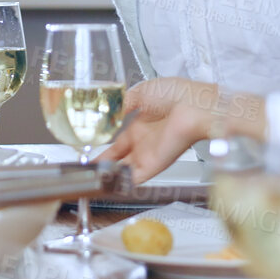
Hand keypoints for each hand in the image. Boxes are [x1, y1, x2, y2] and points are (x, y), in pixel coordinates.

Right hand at [95, 77, 219, 181]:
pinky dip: (120, 184)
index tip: (89, 154)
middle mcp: (144, 142)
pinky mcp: (153, 165)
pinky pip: (134, 179)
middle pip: (118, 160)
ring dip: (107, 176)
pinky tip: (104, 186)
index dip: (103, 149)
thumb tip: (109, 109)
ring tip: (88, 181)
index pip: (118, 143)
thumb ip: (124, 102)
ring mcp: (148, 155)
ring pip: (123, 171)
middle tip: (84, 172)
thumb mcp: (142, 92)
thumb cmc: (177, 93)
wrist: (195, 104)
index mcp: (141, 125)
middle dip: (102, 166)